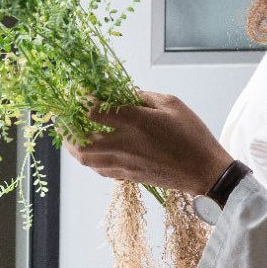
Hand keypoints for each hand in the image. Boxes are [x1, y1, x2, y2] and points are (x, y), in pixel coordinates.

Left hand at [63, 91, 232, 195]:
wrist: (204, 171)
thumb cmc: (192, 134)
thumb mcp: (171, 103)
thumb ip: (143, 96)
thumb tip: (122, 92)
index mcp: (135, 121)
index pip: (93, 110)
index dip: (82, 100)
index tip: (80, 92)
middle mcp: (123, 143)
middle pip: (80, 140)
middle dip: (66, 127)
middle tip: (63, 116)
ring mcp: (123, 163)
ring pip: (85, 158)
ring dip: (72, 145)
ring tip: (70, 133)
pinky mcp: (127, 175)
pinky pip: (98, 168)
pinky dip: (89, 158)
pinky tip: (91, 149)